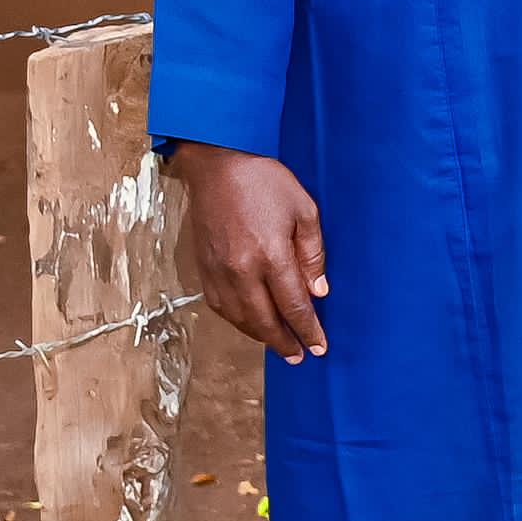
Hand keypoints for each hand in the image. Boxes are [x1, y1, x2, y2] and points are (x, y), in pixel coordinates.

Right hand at [170, 142, 326, 359]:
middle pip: (264, 320)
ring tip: (278, 345)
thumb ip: (313, 255)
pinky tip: (248, 324)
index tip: (319, 347)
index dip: (308, 330)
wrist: (218, 163)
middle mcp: (241, 270)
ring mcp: (218, 270)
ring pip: (238, 317)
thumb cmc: (266, 182)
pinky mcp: (202, 266)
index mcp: (271, 256)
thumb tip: (318, 293)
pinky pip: (218, 305)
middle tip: (298, 357)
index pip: (294, 306)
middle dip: (283, 342)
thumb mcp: (305, 212)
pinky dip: (235, 320)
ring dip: (258, 336)